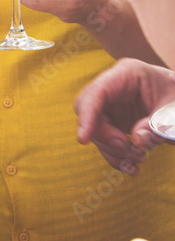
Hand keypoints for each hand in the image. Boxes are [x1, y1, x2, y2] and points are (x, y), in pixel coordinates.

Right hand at [75, 58, 174, 172]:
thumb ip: (158, 124)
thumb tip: (137, 140)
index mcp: (127, 74)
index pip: (96, 93)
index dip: (87, 116)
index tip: (83, 139)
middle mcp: (113, 87)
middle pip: (89, 111)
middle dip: (104, 136)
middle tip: (128, 149)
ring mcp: (112, 104)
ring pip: (94, 129)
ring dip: (112, 150)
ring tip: (138, 159)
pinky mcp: (114, 119)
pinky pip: (105, 139)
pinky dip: (115, 155)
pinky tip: (130, 167)